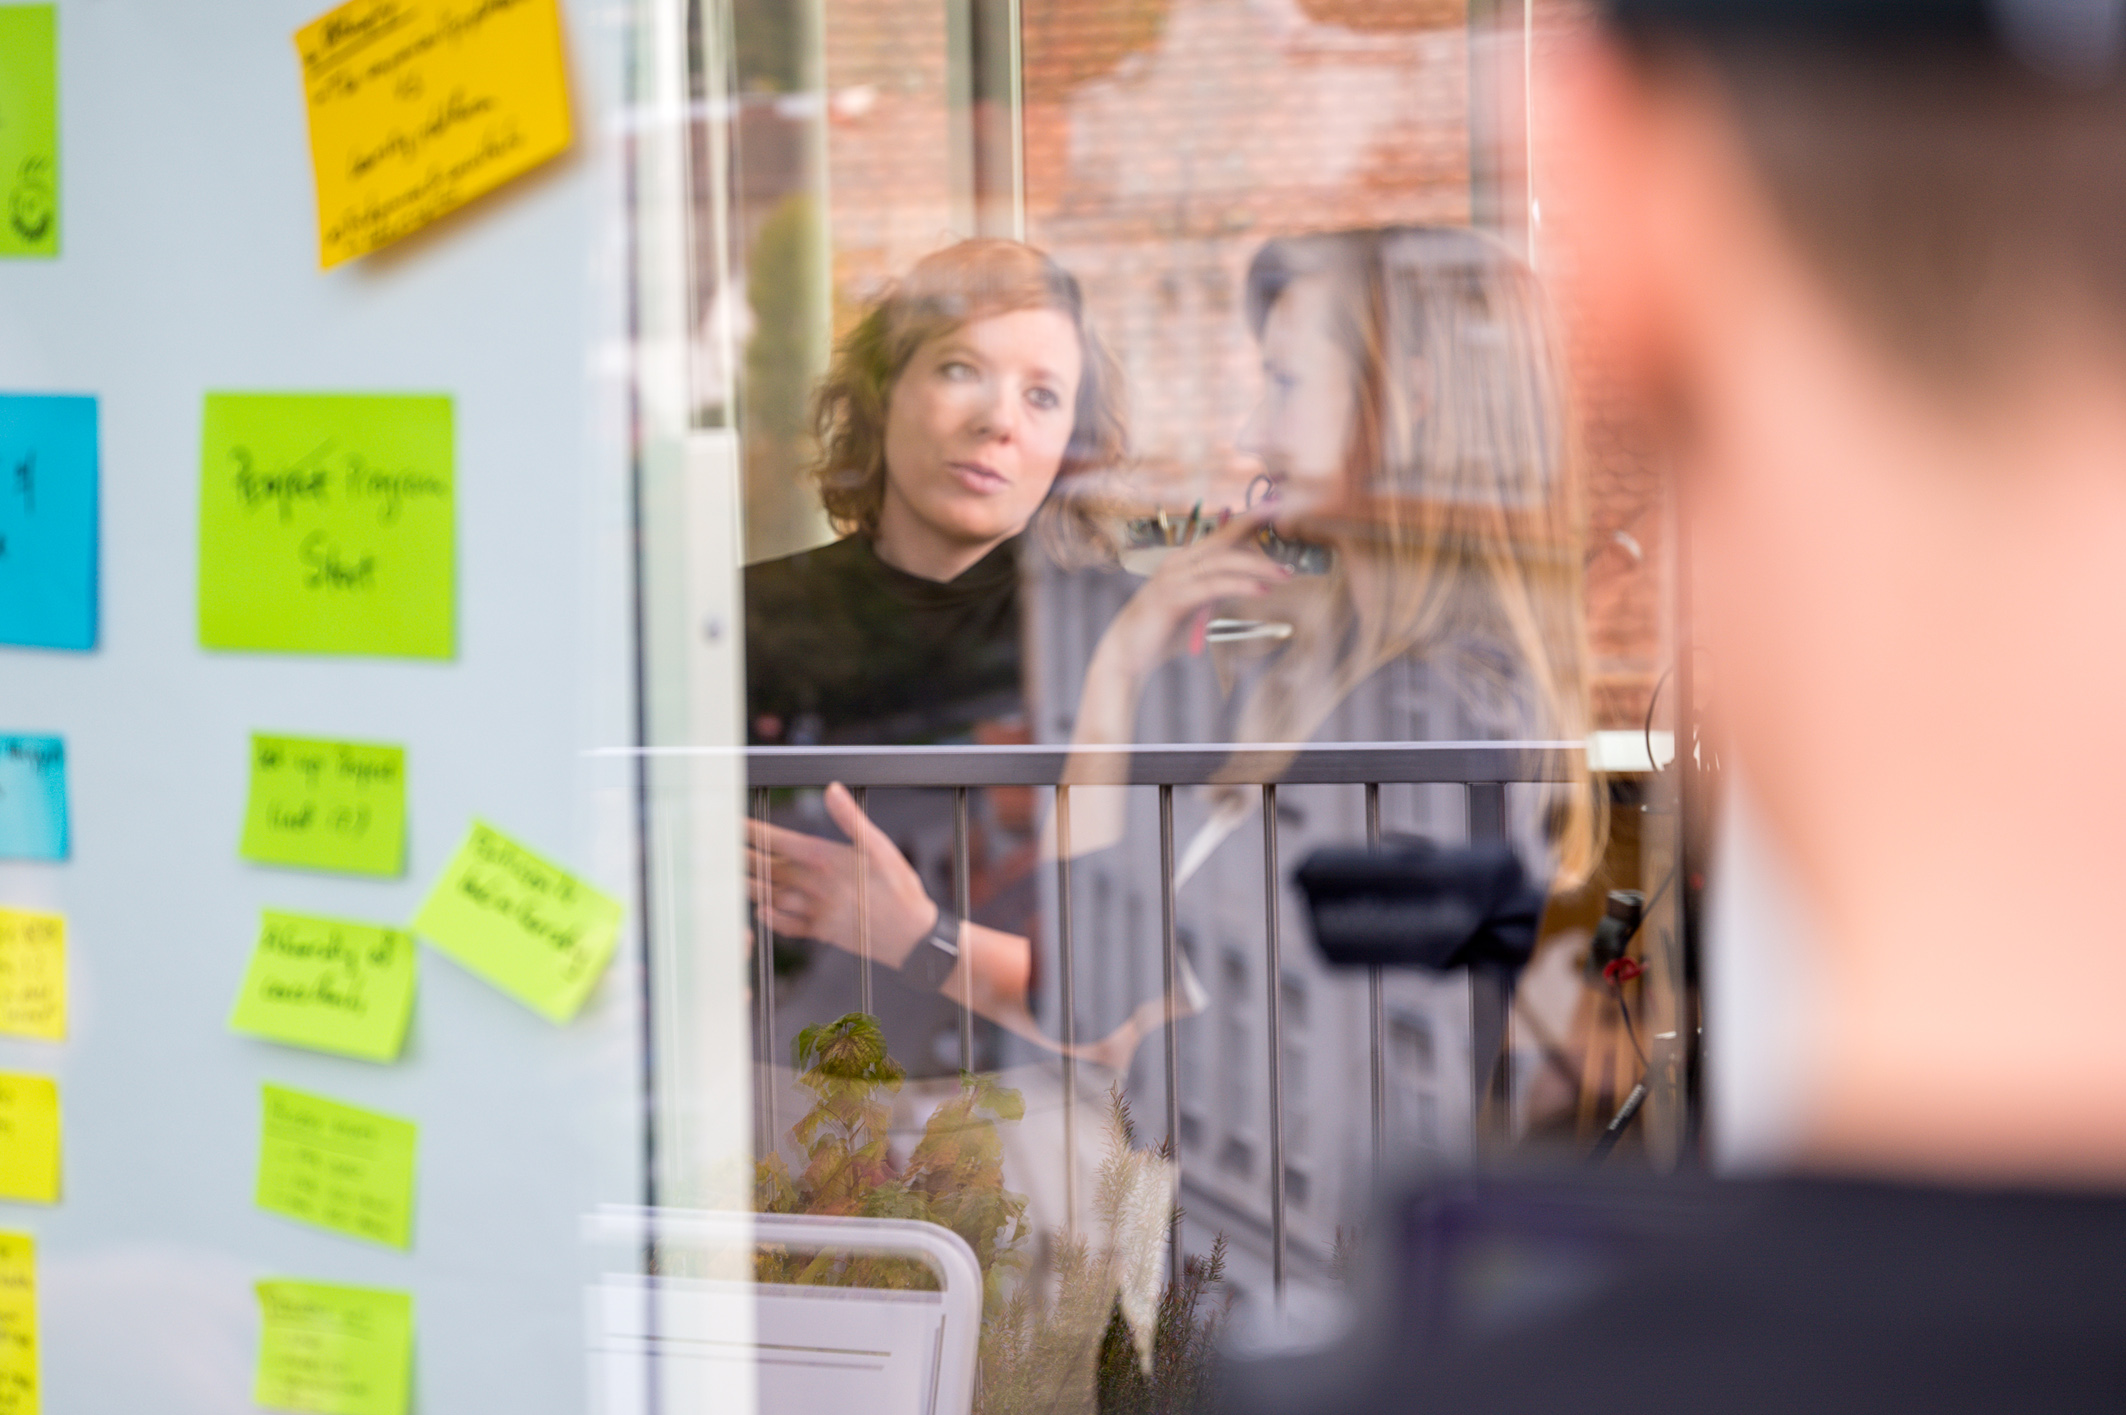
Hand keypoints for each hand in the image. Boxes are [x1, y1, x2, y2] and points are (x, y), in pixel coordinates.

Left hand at [745, 782, 936, 966]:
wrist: (911, 937)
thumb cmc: (899, 888)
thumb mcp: (880, 846)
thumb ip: (850, 818)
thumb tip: (831, 789)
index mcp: (824, 860)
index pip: (777, 841)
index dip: (751, 831)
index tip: (730, 822)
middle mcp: (812, 886)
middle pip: (765, 867)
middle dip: (740, 855)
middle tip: (716, 846)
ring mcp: (813, 911)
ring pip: (769, 895)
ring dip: (746, 884)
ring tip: (727, 874)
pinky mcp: (820, 931)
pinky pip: (786, 925)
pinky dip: (769, 917)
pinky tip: (759, 910)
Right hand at [1097, 506, 1291, 677]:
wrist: (1128, 652)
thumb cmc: (1161, 630)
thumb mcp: (1197, 606)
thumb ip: (1217, 590)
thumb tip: (1247, 581)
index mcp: (1184, 560)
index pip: (1220, 535)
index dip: (1246, 521)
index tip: (1273, 508)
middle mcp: (1178, 562)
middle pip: (1223, 541)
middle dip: (1254, 528)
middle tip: (1283, 521)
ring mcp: (1174, 578)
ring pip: (1222, 563)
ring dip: (1257, 566)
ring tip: (1283, 574)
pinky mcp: (1173, 597)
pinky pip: (1212, 586)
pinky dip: (1239, 585)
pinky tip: (1260, 590)